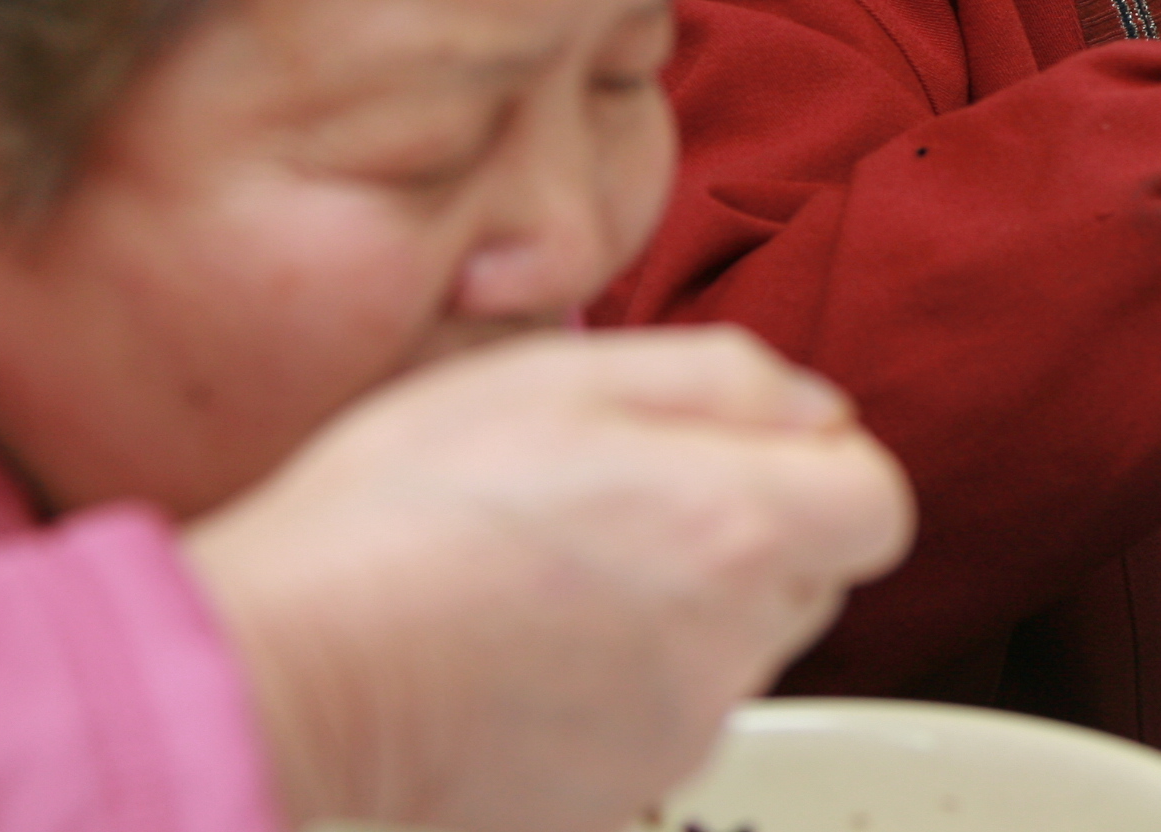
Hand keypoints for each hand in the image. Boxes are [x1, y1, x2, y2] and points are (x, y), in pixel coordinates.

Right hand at [184, 327, 912, 831]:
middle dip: (747, 530)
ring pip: (731, 648)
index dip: (820, 467)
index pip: (878, 507)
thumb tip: (811, 410)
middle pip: (808, 577)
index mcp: (736, 527)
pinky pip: (657, 718)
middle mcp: (730, 643)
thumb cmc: (398, 513)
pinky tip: (519, 647)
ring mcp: (676, 733)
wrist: (281, 669)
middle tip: (618, 503)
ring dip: (675, 607)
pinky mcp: (614, 797)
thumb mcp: (563, 372)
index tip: (744, 453)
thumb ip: (722, 377)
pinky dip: (613, 683)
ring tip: (546, 574)